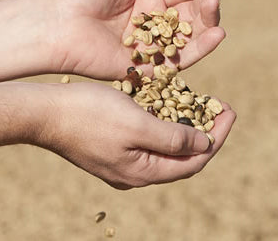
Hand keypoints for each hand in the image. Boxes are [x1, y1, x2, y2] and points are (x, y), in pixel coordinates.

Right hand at [40, 83, 235, 188]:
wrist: (47, 112)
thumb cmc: (89, 114)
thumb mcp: (136, 125)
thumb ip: (172, 140)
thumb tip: (204, 147)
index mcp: (143, 172)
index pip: (194, 162)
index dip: (216, 138)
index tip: (229, 112)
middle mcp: (136, 172)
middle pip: (183, 157)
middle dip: (205, 132)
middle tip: (219, 107)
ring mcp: (125, 160)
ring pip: (167, 147)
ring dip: (186, 127)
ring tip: (200, 105)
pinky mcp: (116, 146)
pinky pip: (150, 139)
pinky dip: (166, 124)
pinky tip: (171, 107)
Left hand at [49, 0, 225, 79]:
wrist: (58, 23)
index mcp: (148, 0)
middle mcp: (154, 24)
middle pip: (191, 12)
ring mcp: (154, 46)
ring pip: (191, 35)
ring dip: (208, 19)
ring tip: (213, 1)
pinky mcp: (151, 66)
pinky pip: (182, 59)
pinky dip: (202, 48)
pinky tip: (219, 33)